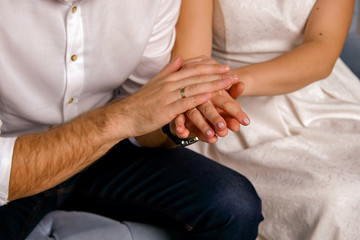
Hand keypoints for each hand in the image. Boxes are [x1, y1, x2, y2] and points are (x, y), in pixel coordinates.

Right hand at [108, 55, 237, 138]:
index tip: (224, 67)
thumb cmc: (140, 103)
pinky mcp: (166, 110)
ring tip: (229, 83)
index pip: (193, 70)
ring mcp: (168, 96)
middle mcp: (169, 84)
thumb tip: (180, 58)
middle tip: (233, 73)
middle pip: (197, 76)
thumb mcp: (154, 84)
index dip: (210, 68)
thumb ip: (168, 71)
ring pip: (194, 88)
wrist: (124, 116)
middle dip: (217, 74)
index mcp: (168, 78)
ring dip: (213, 85)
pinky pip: (185, 102)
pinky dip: (199, 97)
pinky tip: (211, 95)